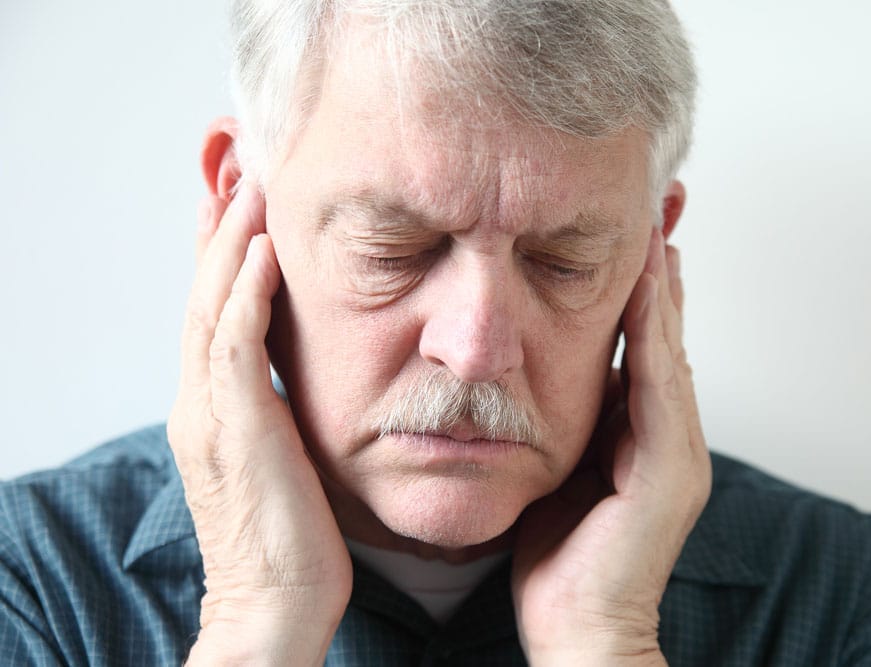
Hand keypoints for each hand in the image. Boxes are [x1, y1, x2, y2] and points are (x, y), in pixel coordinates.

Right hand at [167, 185, 351, 664]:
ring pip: (211, 306)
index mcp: (214, 407)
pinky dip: (244, 293)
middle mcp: (201, 402)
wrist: (274, 605)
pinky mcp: (234, 430)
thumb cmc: (293, 539)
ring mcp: (210, 414)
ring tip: (248, 181)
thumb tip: (306, 379)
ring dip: (229, 240)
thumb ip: (283, 411)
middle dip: (219, 227)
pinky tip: (262, 250)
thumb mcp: (285, 459)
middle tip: (236, 164)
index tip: (241, 201)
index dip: (222, 252)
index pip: (213, 310)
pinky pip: (234, 346)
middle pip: (203, 293)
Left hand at [512, 227, 710, 665]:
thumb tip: (525, 383)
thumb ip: (556, 427)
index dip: (636, 287)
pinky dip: (654, 330)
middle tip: (656, 202)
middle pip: (663, 333)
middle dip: (659, 268)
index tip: (626, 229)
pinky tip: (647, 282)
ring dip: (661, 284)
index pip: (640, 344)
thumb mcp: (551, 476)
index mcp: (636, 435)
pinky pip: (660, 384)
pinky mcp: (669, 468)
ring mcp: (675, 450)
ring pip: (667, 347)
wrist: (579, 634)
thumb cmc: (557, 563)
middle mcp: (666, 434)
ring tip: (654, 222)